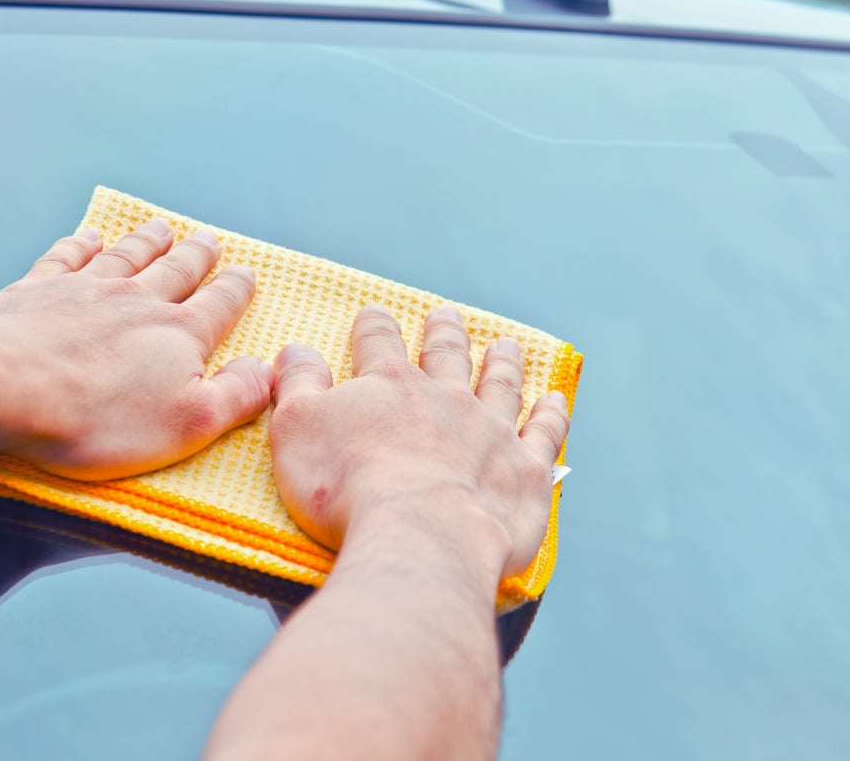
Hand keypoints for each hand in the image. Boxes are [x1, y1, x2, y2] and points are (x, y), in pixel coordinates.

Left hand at [0, 219, 273, 480]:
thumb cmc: (96, 417)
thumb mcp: (186, 423)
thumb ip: (235, 396)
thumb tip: (267, 370)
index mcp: (178, 335)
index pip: (218, 305)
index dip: (235, 290)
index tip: (246, 273)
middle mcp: (136, 301)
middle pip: (175, 271)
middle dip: (196, 255)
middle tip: (209, 238)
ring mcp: (85, 290)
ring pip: (126, 257)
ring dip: (147, 242)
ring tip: (162, 228)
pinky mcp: (36, 291)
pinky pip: (66, 257)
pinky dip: (80, 245)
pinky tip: (88, 237)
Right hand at [268, 305, 568, 579]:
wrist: (419, 535)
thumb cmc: (346, 488)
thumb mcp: (297, 429)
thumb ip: (298, 385)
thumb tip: (295, 349)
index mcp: (389, 385)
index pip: (378, 343)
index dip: (374, 327)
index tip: (374, 314)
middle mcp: (446, 398)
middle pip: (447, 356)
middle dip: (444, 334)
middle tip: (446, 315)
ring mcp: (492, 431)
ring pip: (500, 384)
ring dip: (502, 363)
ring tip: (505, 346)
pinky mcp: (525, 470)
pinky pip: (544, 432)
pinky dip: (550, 413)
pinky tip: (554, 399)